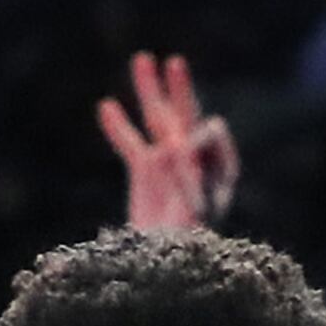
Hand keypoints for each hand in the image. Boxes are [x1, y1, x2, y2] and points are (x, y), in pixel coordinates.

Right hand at [96, 52, 239, 232]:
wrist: (165, 266)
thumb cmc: (189, 238)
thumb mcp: (201, 201)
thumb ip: (202, 163)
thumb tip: (208, 122)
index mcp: (220, 168)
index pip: (208, 136)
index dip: (194, 143)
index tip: (178, 159)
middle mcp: (197, 160)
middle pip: (186, 115)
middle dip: (179, 90)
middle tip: (175, 64)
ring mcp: (169, 163)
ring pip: (157, 119)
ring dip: (149, 90)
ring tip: (142, 58)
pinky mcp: (145, 172)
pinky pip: (130, 143)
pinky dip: (119, 127)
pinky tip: (105, 106)